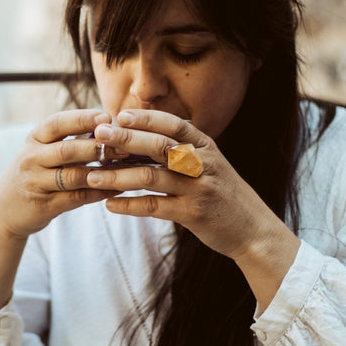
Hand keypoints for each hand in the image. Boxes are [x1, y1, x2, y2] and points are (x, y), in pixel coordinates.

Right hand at [0, 108, 121, 239]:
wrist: (4, 210)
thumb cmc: (34, 174)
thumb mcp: (41, 151)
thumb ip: (68, 138)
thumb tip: (108, 123)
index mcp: (33, 139)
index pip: (57, 123)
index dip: (82, 119)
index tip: (106, 116)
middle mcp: (31, 159)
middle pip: (67, 150)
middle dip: (98, 146)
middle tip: (125, 145)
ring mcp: (35, 183)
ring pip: (74, 176)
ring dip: (103, 172)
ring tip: (127, 168)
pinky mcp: (44, 205)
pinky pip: (77, 198)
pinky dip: (99, 192)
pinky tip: (117, 188)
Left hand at [84, 110, 296, 272]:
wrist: (253, 230)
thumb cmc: (222, 194)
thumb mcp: (209, 164)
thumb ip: (181, 150)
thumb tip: (138, 136)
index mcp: (206, 147)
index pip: (175, 125)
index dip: (147, 118)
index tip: (119, 115)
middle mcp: (203, 164)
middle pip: (159, 146)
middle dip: (126, 140)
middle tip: (98, 137)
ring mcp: (198, 189)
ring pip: (151, 177)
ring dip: (118, 176)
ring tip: (92, 175)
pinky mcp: (192, 214)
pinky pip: (155, 206)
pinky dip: (129, 205)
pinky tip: (110, 205)